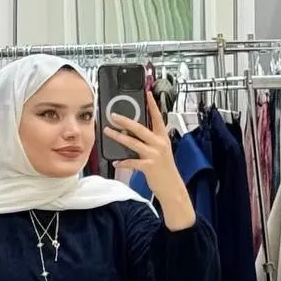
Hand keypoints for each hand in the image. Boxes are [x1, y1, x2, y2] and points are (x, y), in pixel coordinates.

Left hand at [104, 92, 194, 227]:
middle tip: (113, 116)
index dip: (152, 105)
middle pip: (140, 128)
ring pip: (133, 143)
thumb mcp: (162, 151)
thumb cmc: (165, 170)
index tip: (147, 93)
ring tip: (108, 132)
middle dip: (125, 121)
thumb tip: (135, 134)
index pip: (157, 117)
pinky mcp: (149, 166)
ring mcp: (154, 155)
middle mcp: (159, 144)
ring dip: (119, 137)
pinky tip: (116, 162)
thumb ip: (151, 141)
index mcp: (163, 138)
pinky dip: (123, 162)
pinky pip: (132, 162)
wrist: (172, 187)